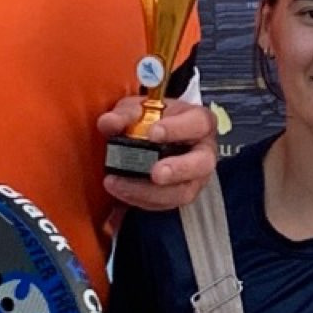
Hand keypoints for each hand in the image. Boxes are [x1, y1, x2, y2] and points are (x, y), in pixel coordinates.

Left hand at [95, 90, 218, 214]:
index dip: (178, 129)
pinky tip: (121, 191)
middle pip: (201, 164)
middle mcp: (203, 152)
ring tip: (122, 185)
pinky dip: (141, 200)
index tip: (153, 133)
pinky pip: (165, 204)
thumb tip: (109, 122)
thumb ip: (124, 114)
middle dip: (178, 170)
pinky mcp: (179, 195)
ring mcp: (194, 177)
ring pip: (183, 191)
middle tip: (155, 173)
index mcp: (199, 122)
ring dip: (151, 192)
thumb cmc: (154, 119)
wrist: (153, 136)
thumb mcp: (138, 109)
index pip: (198, 124)